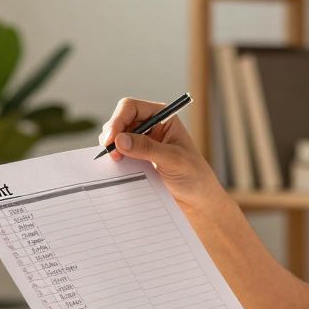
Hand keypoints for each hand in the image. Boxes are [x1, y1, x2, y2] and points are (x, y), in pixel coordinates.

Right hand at [99, 98, 222, 210]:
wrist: (198, 200)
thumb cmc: (194, 176)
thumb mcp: (173, 160)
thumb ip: (147, 148)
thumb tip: (120, 140)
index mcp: (163, 117)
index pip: (131, 108)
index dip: (118, 120)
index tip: (111, 139)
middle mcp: (150, 126)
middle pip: (120, 120)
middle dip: (112, 134)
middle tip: (110, 153)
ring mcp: (142, 142)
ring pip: (116, 136)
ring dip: (111, 147)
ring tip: (116, 160)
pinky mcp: (137, 158)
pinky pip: (119, 153)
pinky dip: (114, 158)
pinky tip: (117, 167)